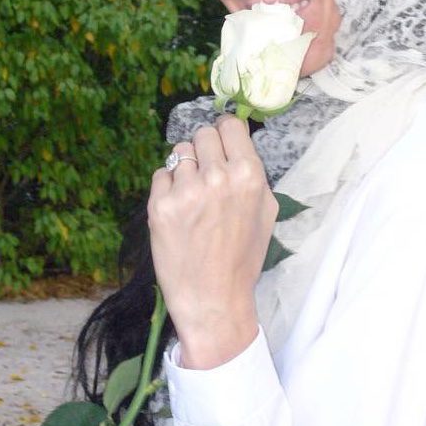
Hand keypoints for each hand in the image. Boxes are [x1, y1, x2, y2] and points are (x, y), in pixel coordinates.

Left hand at [148, 116, 276, 368]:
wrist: (214, 299)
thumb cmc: (242, 258)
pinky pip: (160, 175)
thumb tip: (237, 142)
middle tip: (206, 177)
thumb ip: (253, 174)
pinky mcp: (160, 205)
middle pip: (202, 135)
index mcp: (249, 175)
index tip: (220, 146)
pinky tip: (178, 212)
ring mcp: (186, 190)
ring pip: (178, 154)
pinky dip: (167, 189)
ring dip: (184, 170)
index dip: (224, 135)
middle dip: (204, 152)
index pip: (230, 125)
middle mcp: (218, 176)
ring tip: (192, 200)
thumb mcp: (266, 212)